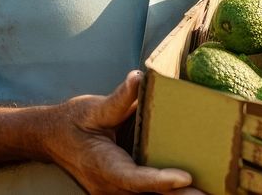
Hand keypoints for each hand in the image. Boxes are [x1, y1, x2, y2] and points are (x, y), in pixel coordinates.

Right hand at [45, 71, 204, 193]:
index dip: (160, 180)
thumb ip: (118, 98)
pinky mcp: (121, 189)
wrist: (51, 138)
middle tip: (209, 192)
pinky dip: (168, 190)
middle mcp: (110, 186)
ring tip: (210, 190)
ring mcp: (115, 191)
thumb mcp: (93, 108)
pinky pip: (146, 192)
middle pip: (148, 194)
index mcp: (103, 166)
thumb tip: (138, 78)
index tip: (185, 178)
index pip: (134, 178)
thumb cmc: (73, 122)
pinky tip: (193, 188)